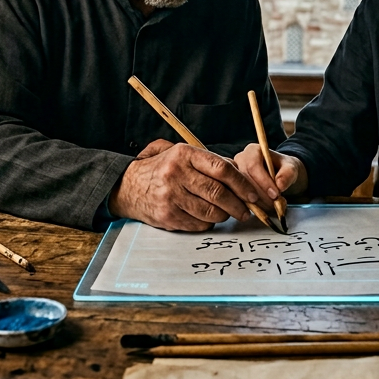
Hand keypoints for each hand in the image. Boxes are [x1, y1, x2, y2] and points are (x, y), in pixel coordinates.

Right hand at [108, 139, 266, 230]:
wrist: (126, 186)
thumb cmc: (160, 169)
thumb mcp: (179, 153)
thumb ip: (207, 160)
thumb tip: (238, 171)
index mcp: (184, 154)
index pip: (222, 169)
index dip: (242, 183)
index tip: (253, 194)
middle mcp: (177, 174)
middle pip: (219, 193)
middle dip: (238, 205)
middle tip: (246, 211)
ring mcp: (171, 197)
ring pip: (211, 211)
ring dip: (224, 215)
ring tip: (227, 214)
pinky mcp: (167, 216)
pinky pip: (198, 224)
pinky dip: (208, 223)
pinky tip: (207, 218)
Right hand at [235, 143, 306, 201]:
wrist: (280, 176)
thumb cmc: (284, 169)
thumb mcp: (291, 168)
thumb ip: (288, 174)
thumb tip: (280, 184)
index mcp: (252, 151)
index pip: (252, 166)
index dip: (263, 182)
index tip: (275, 194)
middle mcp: (240, 161)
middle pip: (244, 179)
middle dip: (260, 195)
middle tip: (274, 205)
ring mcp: (234, 175)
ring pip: (239, 191)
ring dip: (256, 203)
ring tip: (271, 207)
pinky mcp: (234, 188)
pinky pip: (238, 199)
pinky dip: (251, 207)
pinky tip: (262, 209)